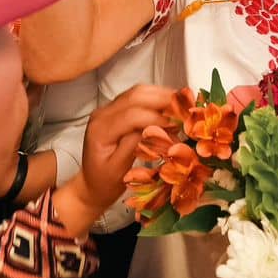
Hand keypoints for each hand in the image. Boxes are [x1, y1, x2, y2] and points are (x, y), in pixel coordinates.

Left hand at [71, 86, 180, 219]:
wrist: (91, 185)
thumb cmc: (104, 182)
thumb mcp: (119, 170)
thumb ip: (134, 146)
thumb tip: (155, 129)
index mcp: (100, 129)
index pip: (132, 115)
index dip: (157, 118)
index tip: (176, 126)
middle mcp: (102, 114)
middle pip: (135, 96)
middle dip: (163, 100)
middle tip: (186, 109)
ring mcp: (108, 109)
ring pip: (138, 92)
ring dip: (162, 96)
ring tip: (182, 106)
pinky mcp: (116, 110)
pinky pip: (137, 97)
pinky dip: (156, 98)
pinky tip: (170, 106)